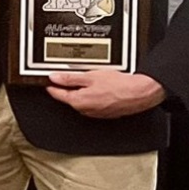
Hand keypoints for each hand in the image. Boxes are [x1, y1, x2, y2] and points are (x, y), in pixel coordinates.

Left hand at [47, 69, 164, 118]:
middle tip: (67, 76)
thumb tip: (54, 77)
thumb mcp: (90, 76)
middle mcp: (85, 110)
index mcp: (78, 101)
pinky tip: (99, 88)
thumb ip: (70, 78)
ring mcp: (95, 113)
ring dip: (81, 91)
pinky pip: (93, 103)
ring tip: (87, 80)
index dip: (51, 85)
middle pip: (69, 97)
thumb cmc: (119, 86)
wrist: (140, 93)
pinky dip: (92, 96)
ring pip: (81, 100)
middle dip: (66, 87)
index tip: (48, 80)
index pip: (57, 94)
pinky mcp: (105, 112)